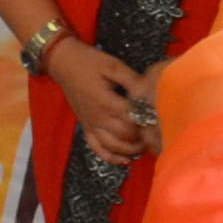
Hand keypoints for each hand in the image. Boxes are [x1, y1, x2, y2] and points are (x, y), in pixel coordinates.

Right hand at [46, 36, 152, 165]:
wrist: (63, 63)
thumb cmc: (89, 62)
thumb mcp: (114, 66)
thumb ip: (133, 81)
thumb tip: (150, 92)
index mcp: (106, 102)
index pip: (131, 119)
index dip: (147, 121)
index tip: (159, 117)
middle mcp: (98, 118)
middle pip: (124, 137)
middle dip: (142, 138)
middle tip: (155, 133)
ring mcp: (90, 125)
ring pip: (112, 147)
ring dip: (130, 150)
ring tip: (144, 145)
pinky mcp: (85, 128)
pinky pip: (97, 149)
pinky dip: (111, 157)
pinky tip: (125, 160)